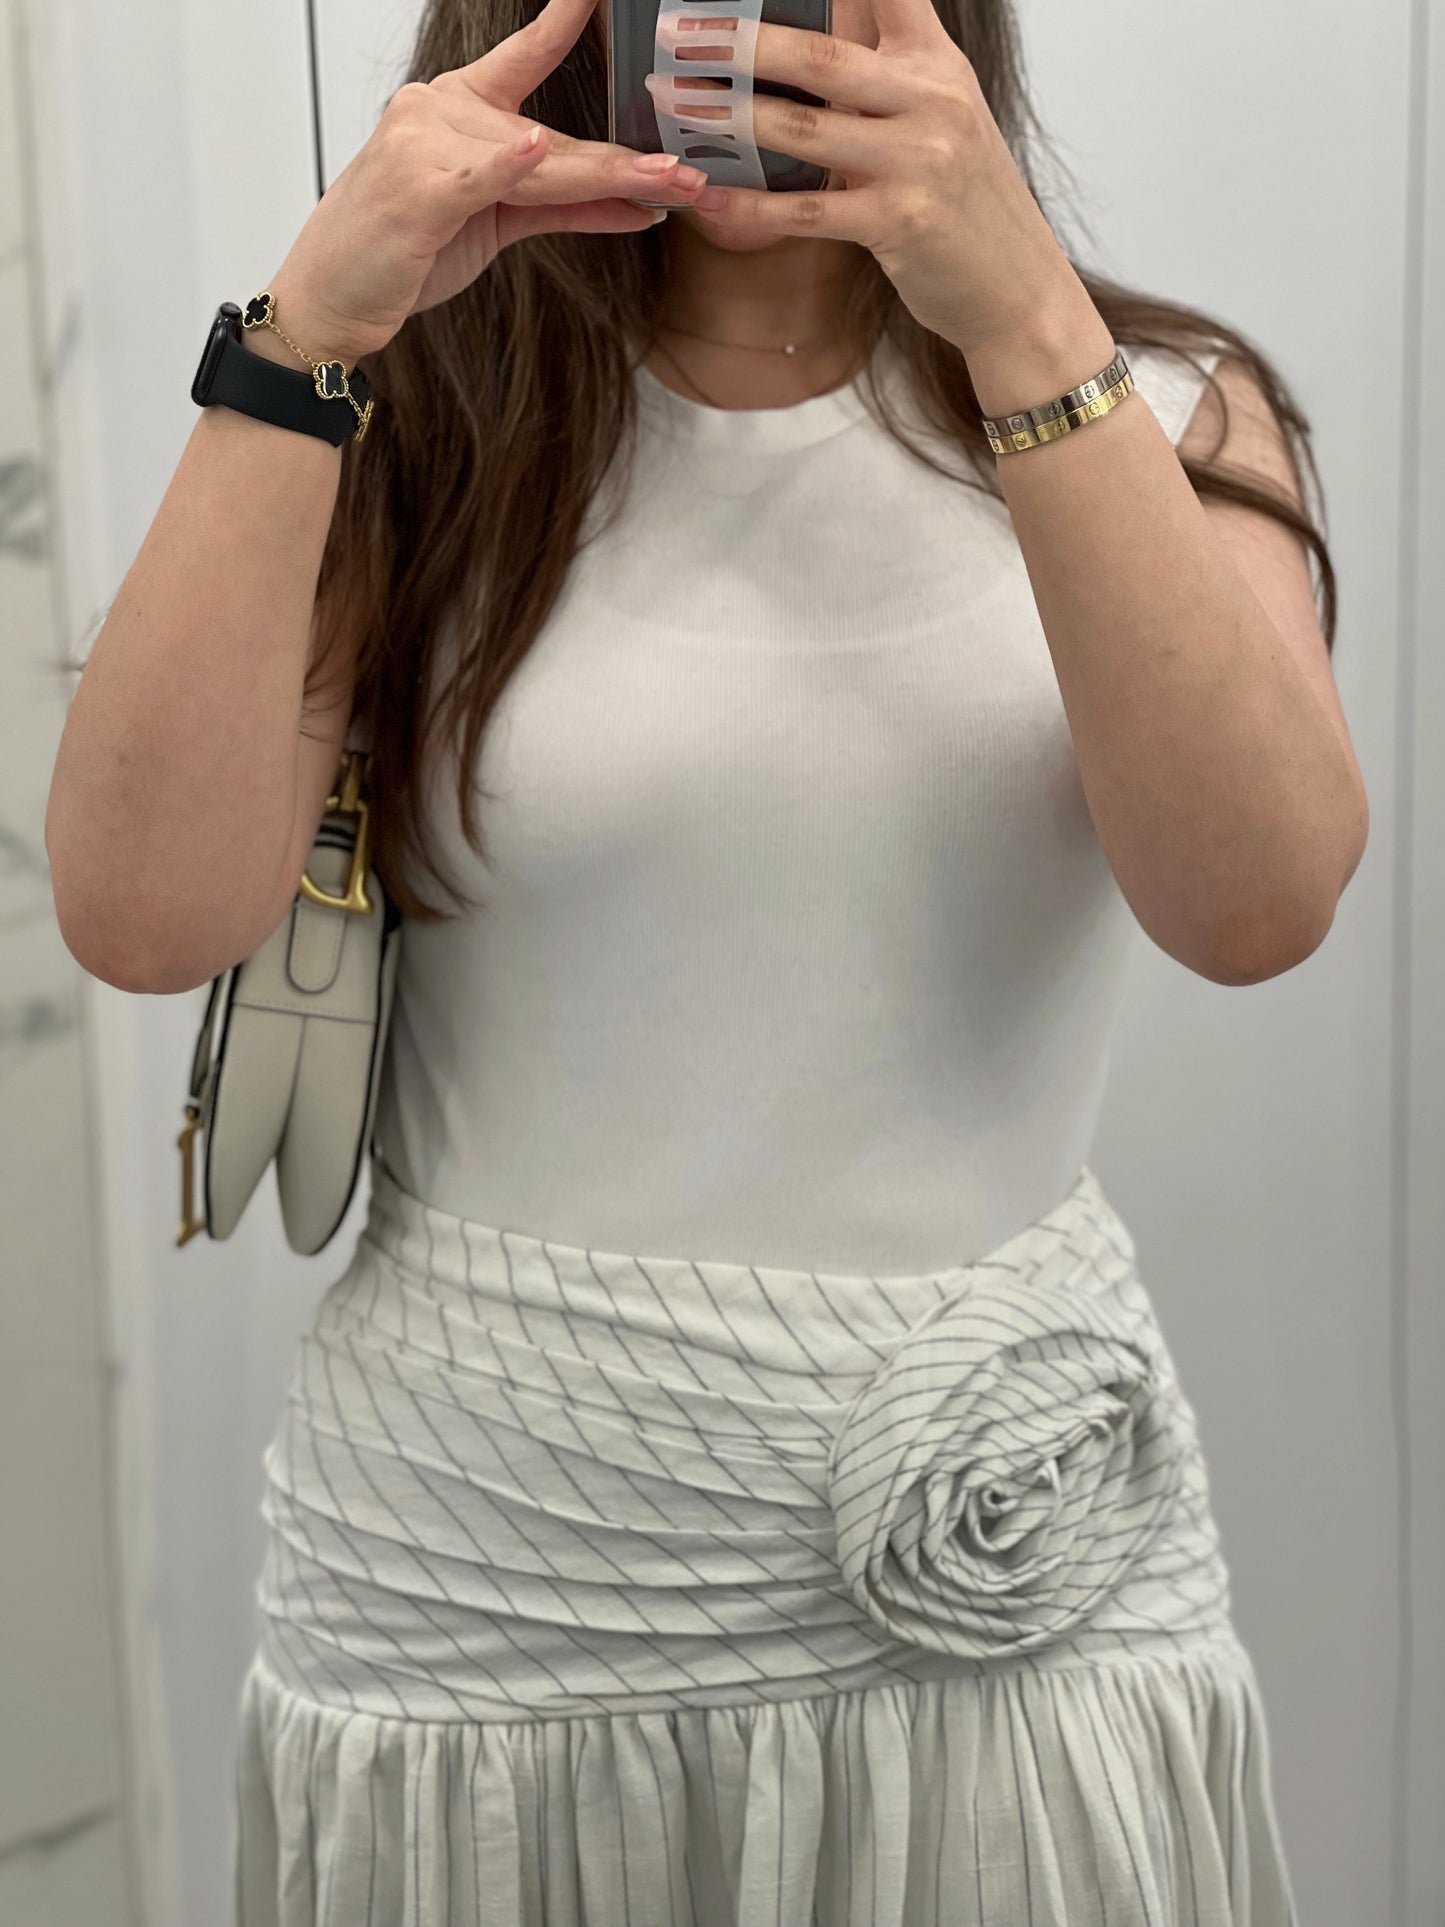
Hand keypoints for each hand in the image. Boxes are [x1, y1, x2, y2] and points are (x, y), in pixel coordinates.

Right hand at [262, 0, 712, 366]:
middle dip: (625, 160)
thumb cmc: (404, 253)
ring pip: (535, 163)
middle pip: (553, 137)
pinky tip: (533, 147)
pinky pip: (475, 175)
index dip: (564, 20)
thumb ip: (566, 206)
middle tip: (689, 172)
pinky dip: (505, 165)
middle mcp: (439, 111)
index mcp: (455, 108)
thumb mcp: (498, 227)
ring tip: (667, 186)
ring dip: (605, 179)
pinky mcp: (416, 190)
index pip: (524, 57)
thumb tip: (640, 204)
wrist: (335, 298)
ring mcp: (424, 144)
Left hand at [648, 0, 1083, 355]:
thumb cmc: (965, 203)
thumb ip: (883, 74)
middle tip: (677, 29)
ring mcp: (916, 162)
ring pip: (803, 126)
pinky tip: (705, 195)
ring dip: (726, 114)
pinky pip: (805, 212)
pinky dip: (749, 204)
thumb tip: (808, 39)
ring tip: (670, 100)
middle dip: (739, 40)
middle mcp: (932, 100)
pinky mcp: (898, 225)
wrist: (1017, 288)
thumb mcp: (939, 118)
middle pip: (820, 52)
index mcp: (937, 62)